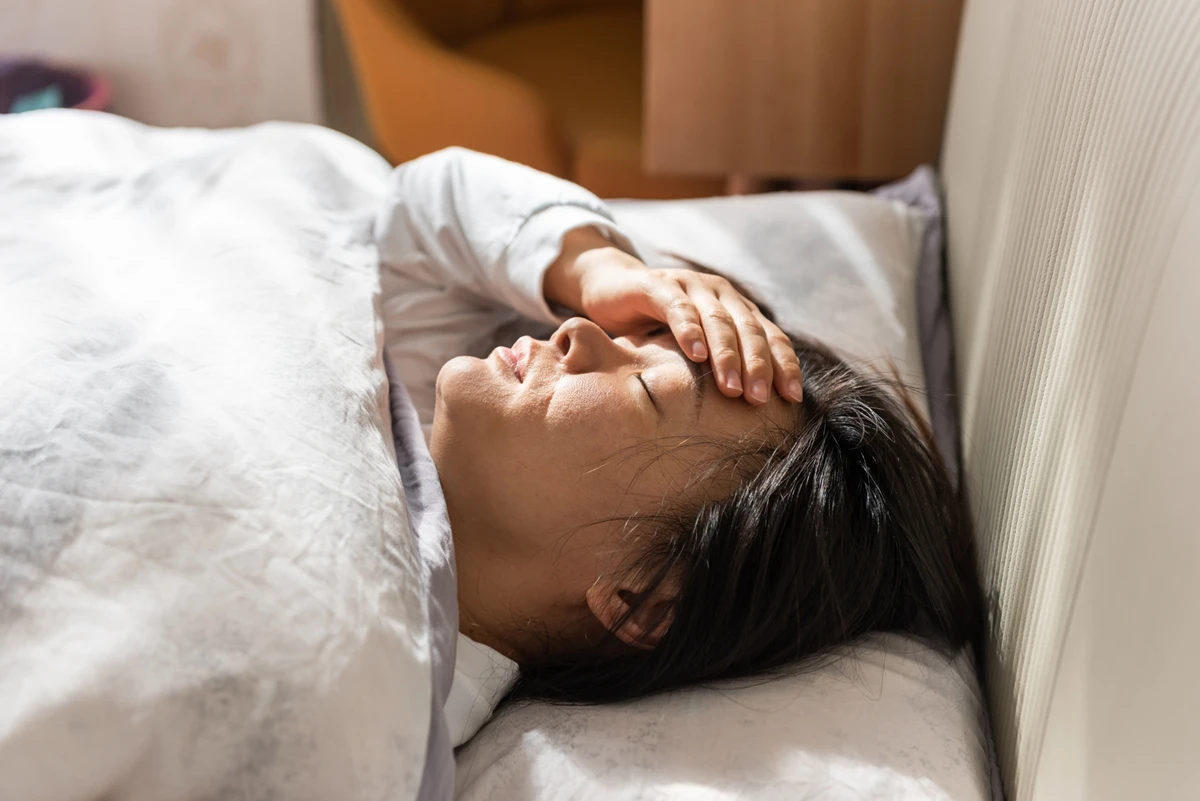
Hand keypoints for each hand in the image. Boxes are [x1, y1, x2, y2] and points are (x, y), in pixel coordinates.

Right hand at [543, 228, 802, 404]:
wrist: (611, 288)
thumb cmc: (656, 328)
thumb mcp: (693, 350)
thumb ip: (719, 369)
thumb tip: (753, 415)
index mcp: (737, 309)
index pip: (771, 336)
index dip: (783, 365)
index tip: (793, 398)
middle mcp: (720, 294)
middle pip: (749, 330)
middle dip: (758, 366)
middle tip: (760, 400)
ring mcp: (690, 286)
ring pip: (718, 320)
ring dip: (727, 356)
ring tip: (732, 388)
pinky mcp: (658, 285)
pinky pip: (677, 308)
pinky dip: (689, 331)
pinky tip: (696, 355)